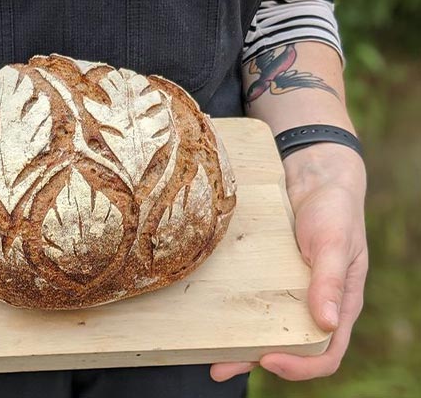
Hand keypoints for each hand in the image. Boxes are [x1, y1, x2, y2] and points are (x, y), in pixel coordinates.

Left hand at [211, 143, 367, 380]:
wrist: (314, 180)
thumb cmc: (334, 210)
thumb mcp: (335, 243)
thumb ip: (331, 281)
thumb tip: (328, 323)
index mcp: (340, 306)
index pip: (327, 353)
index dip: (300, 366)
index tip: (268, 359)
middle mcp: (314, 307)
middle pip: (290, 350)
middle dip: (257, 362)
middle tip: (220, 367)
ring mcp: (291, 295)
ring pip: (267, 330)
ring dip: (239, 347)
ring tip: (207, 357)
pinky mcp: (270, 279)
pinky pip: (253, 304)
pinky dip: (235, 316)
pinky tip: (211, 320)